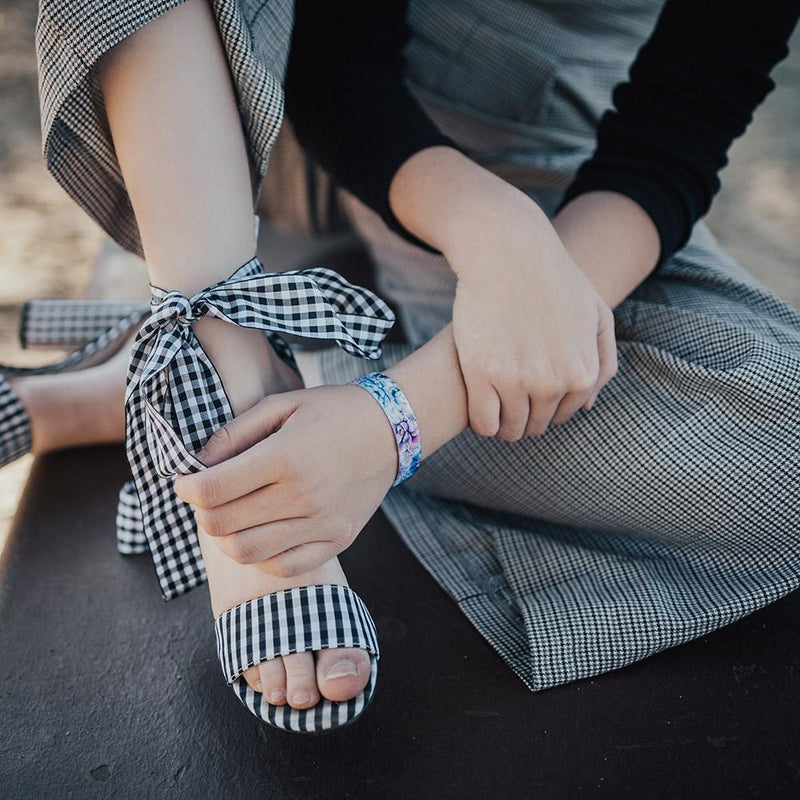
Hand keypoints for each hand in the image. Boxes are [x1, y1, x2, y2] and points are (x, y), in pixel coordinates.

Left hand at [174, 384, 396, 576]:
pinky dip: (262, 555)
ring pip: (247, 552)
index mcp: (286, 456)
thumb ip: (234, 433)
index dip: (185, 488)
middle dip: (202, 512)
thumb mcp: (282, 404)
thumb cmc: (332, 411)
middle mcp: (303, 495)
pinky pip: (284, 566)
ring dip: (226, 537)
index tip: (185, 481)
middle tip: (208, 496)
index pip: (212, 489)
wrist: (391, 430)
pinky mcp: (338, 540)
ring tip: (232, 514)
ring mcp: (323, 523)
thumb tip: (196, 463)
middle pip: (222, 526)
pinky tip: (262, 531)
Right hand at [389, 147, 617, 440]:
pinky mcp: (480, 374)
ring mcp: (515, 381)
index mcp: (582, 373)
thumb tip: (586, 407)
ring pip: (510, 430)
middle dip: (524, 415)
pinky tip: (479, 404)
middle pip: (536, 426)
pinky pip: (483, 422)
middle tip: (509, 394)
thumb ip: (602, 362)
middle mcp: (552, 383)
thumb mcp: (596, 315)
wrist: (509, 252)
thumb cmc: (553, 279)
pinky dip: (482, 423)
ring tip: (494, 400)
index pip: (563, 416)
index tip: (530, 392)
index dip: (546, 408)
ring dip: (503, 422)